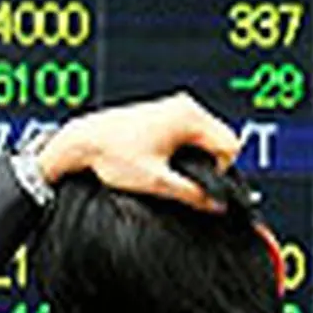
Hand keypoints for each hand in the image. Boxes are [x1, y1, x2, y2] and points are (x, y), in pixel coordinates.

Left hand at [36, 92, 239, 211]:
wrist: (82, 141)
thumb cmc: (111, 153)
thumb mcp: (155, 181)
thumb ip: (192, 195)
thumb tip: (216, 206)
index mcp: (188, 116)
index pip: (229, 146)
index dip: (220, 171)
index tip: (199, 184)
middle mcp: (184, 105)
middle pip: (221, 139)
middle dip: (208, 164)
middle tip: (182, 179)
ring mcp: (175, 106)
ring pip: (207, 136)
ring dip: (196, 156)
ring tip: (168, 168)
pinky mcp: (165, 112)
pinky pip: (191, 132)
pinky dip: (185, 148)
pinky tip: (163, 159)